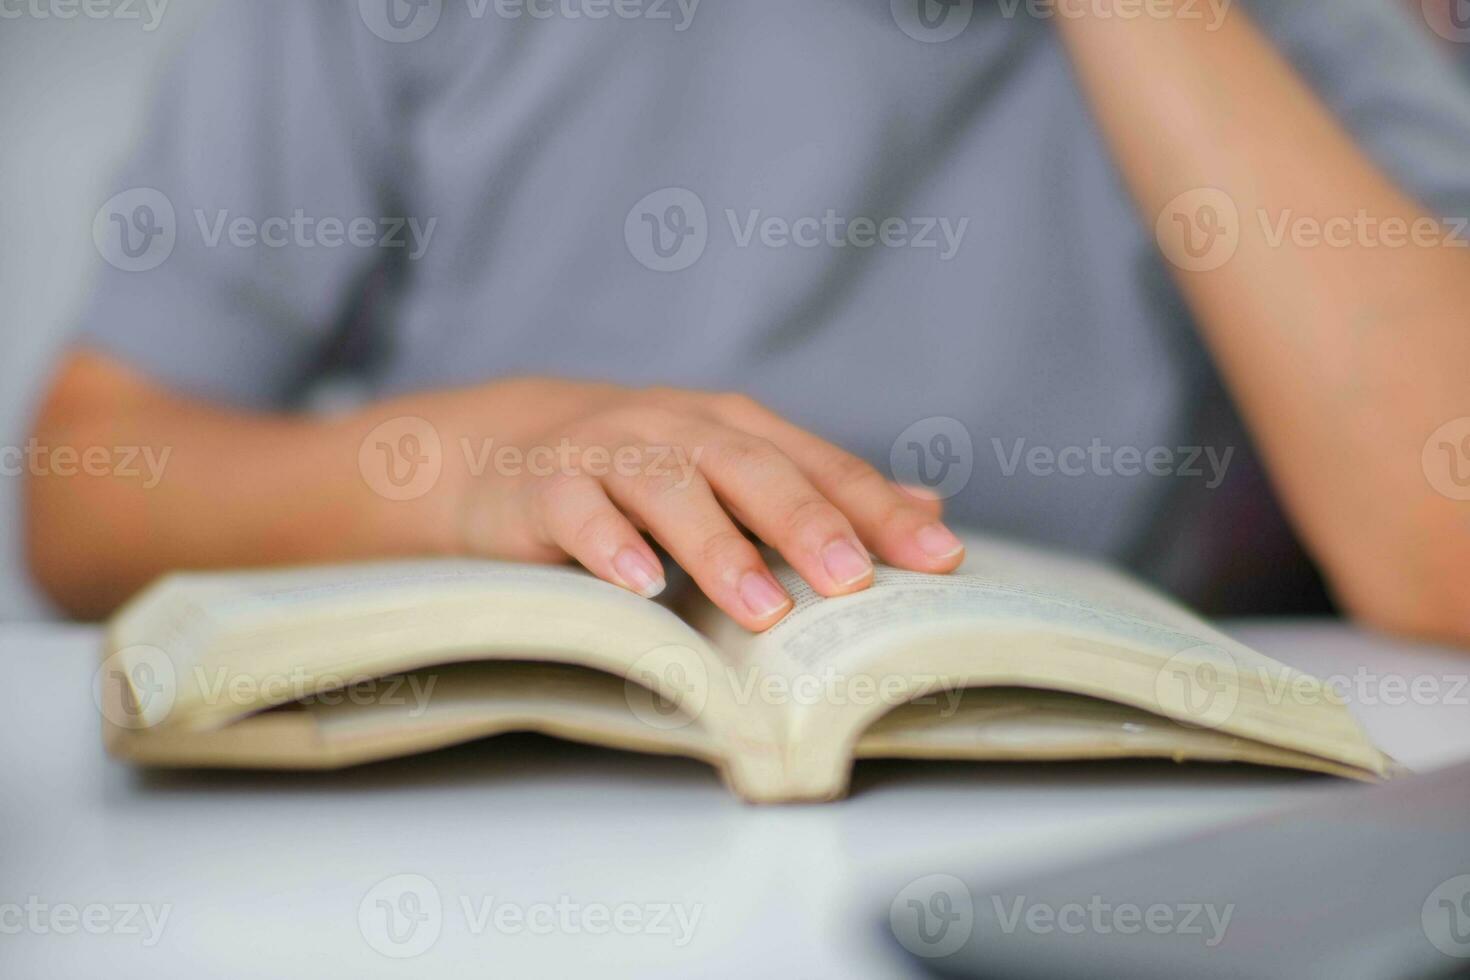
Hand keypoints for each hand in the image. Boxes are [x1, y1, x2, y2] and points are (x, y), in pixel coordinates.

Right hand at [419, 381, 965, 629]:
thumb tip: (931, 509)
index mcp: (737, 429)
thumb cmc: (642, 477)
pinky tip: (643, 585)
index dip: (878, 511)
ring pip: (670, 489)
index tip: (937, 560)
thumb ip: (826, 494)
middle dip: (806, 522)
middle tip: (851, 580)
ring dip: (718, 546)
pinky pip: (580, 512)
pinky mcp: (546, 487)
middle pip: (751, 469)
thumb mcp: (734, 476)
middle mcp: (679, 430)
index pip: (820, 466)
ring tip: (764, 608)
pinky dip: (610, 545)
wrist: (502, 451)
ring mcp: (610, 453)